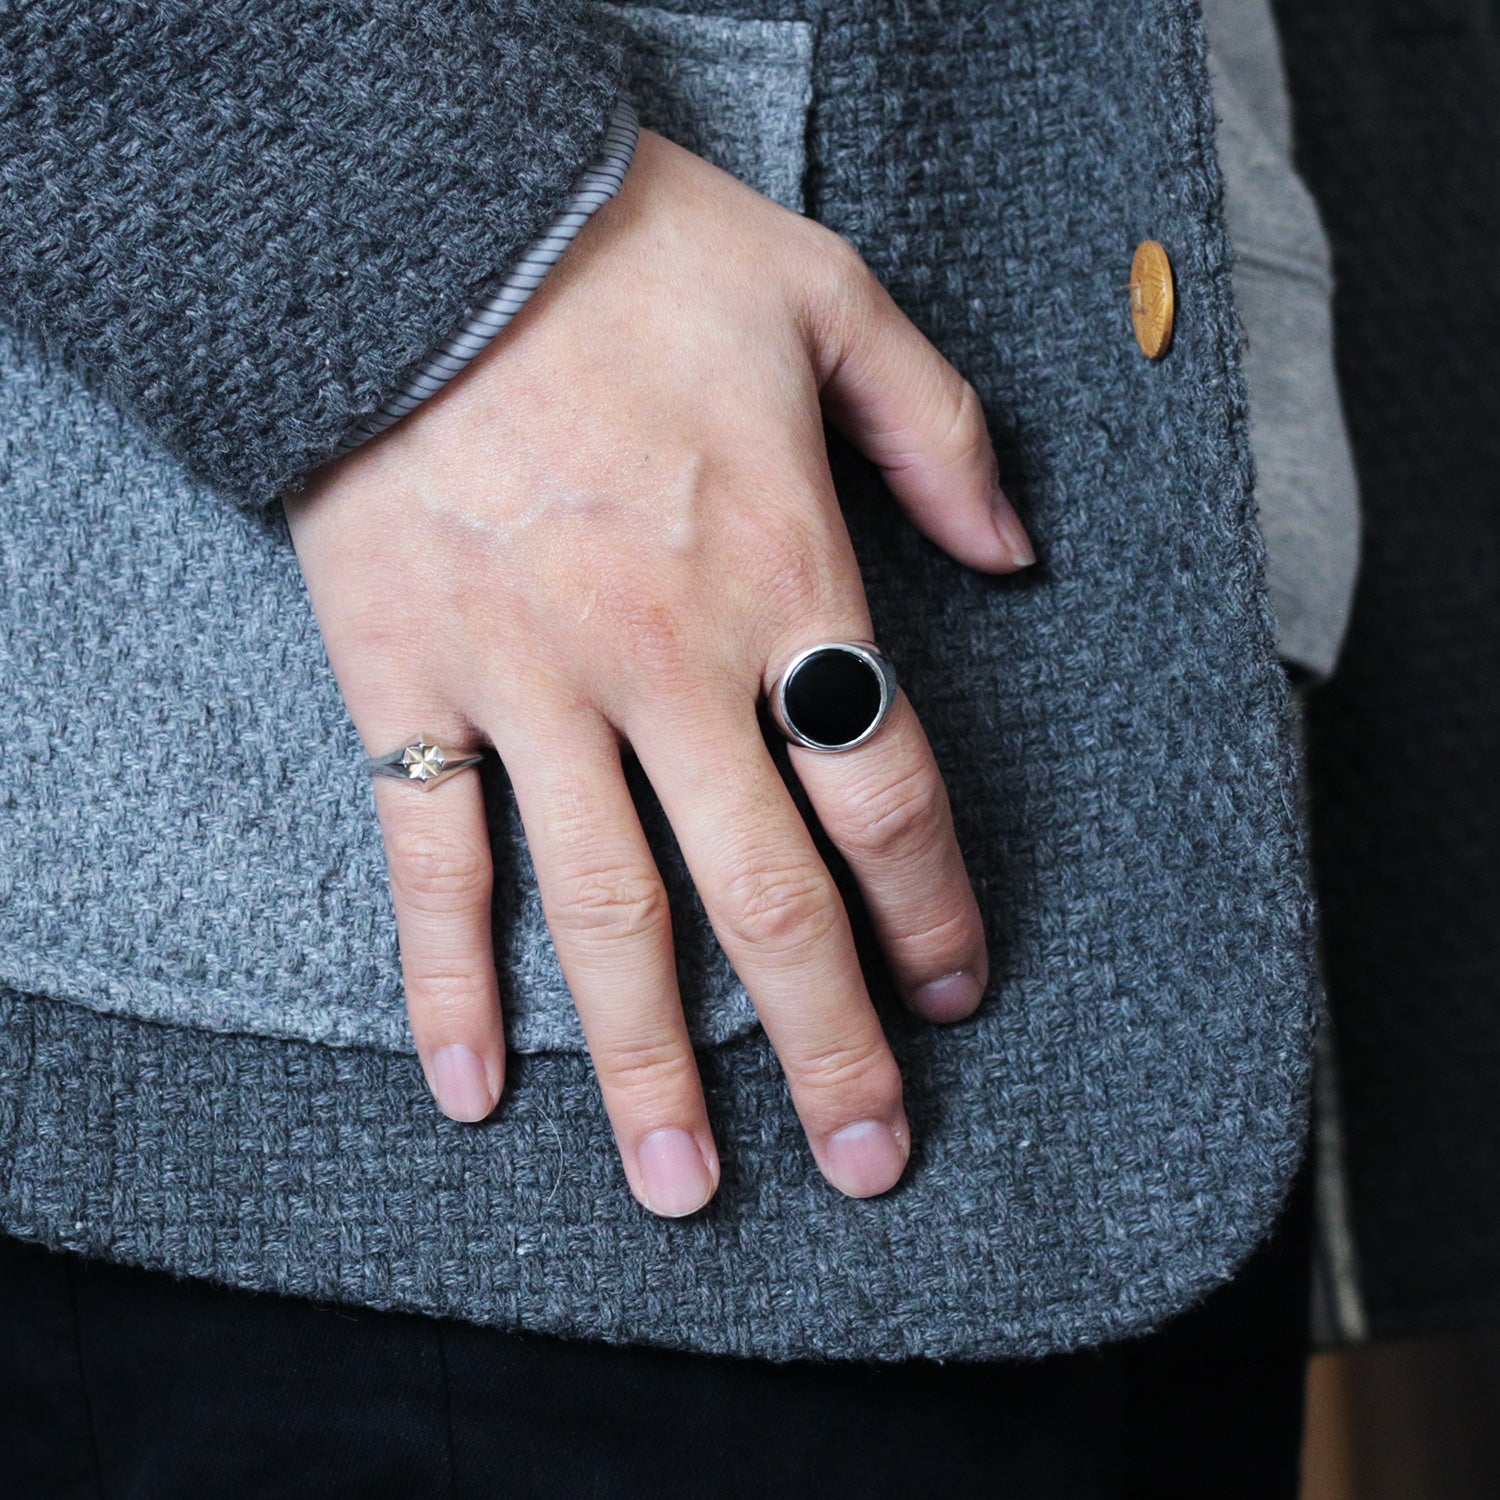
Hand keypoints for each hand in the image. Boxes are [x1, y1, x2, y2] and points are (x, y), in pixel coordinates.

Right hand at [284, 128, 1032, 1216]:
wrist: (423, 223)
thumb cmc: (633, 258)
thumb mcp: (829, 298)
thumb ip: (941, 429)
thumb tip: (1015, 555)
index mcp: (783, 577)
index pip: (884, 795)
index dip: (931, 912)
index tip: (953, 994)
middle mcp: (666, 662)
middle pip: (766, 895)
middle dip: (826, 1042)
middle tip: (865, 1161)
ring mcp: (529, 686)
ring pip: (605, 912)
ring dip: (651, 1061)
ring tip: (680, 1187)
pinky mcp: (408, 685)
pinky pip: (431, 858)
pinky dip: (446, 978)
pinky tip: (472, 1087)